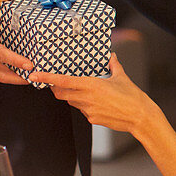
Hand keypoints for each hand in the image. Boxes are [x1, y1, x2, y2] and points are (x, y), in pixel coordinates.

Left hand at [31, 53, 157, 134]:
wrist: (140, 117)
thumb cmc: (133, 97)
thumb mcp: (122, 77)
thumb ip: (114, 65)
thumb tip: (112, 56)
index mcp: (92, 84)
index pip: (63, 81)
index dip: (47, 78)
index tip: (35, 75)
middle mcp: (87, 98)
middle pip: (61, 94)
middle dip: (55, 89)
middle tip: (54, 83)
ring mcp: (88, 110)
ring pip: (71, 102)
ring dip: (72, 96)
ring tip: (83, 91)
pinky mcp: (92, 119)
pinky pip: (82, 111)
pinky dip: (85, 106)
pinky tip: (96, 103)